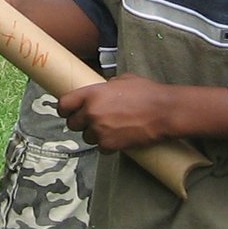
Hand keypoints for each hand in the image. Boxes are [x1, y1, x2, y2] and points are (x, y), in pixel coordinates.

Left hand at [57, 76, 176, 150]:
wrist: (164, 112)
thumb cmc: (147, 93)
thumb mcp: (123, 80)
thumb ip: (106, 87)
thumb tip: (101, 89)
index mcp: (91, 94)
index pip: (63, 104)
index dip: (65, 109)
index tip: (68, 111)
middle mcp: (91, 112)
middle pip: (72, 123)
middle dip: (81, 123)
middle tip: (93, 121)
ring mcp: (99, 130)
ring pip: (86, 137)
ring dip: (94, 134)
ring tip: (110, 129)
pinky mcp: (109, 145)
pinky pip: (100, 148)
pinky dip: (107, 145)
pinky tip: (118, 138)